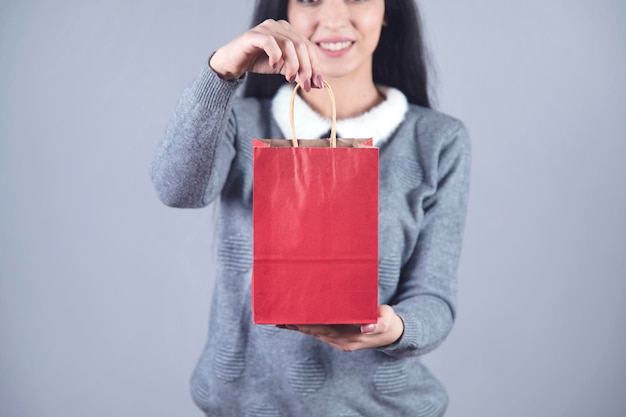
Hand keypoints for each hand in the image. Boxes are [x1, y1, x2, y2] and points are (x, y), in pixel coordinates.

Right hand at [209, 19, 323, 91]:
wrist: (233, 63)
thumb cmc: (258, 62)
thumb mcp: (283, 69)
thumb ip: (299, 73)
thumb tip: (317, 83)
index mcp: (289, 32)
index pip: (309, 47)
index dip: (315, 66)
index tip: (318, 83)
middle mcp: (280, 26)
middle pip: (301, 45)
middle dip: (306, 68)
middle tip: (305, 85)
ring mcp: (267, 28)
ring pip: (289, 44)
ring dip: (293, 65)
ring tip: (289, 79)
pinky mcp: (254, 35)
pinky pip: (270, 42)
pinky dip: (276, 56)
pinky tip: (274, 67)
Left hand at [277, 305, 403, 351]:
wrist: (391, 333)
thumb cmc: (388, 321)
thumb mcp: (387, 320)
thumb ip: (379, 323)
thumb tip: (367, 327)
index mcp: (350, 337)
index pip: (324, 328)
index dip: (308, 323)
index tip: (293, 316)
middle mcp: (341, 342)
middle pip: (314, 331)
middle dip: (296, 324)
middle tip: (278, 314)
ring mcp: (338, 342)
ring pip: (313, 333)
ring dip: (296, 327)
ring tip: (279, 318)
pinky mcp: (336, 340)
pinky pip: (317, 333)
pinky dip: (303, 328)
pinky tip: (291, 323)